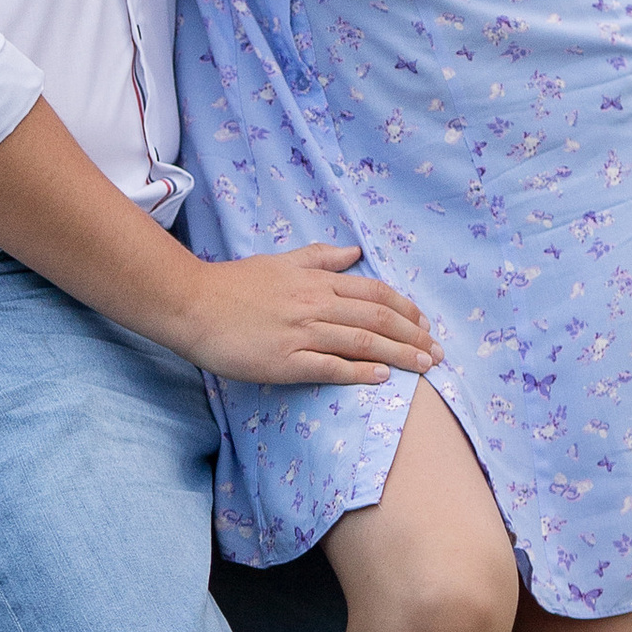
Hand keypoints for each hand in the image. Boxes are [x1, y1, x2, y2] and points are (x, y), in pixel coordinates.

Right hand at [178, 241, 440, 385]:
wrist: (193, 304)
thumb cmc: (235, 284)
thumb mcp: (281, 262)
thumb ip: (319, 257)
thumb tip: (355, 251)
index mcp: (315, 280)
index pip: (373, 292)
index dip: (404, 308)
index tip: (424, 323)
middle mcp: (315, 303)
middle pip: (377, 318)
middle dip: (413, 335)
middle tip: (437, 352)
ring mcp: (301, 332)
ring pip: (362, 342)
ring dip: (399, 355)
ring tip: (424, 367)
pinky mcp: (285, 360)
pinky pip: (330, 366)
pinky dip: (359, 373)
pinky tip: (381, 379)